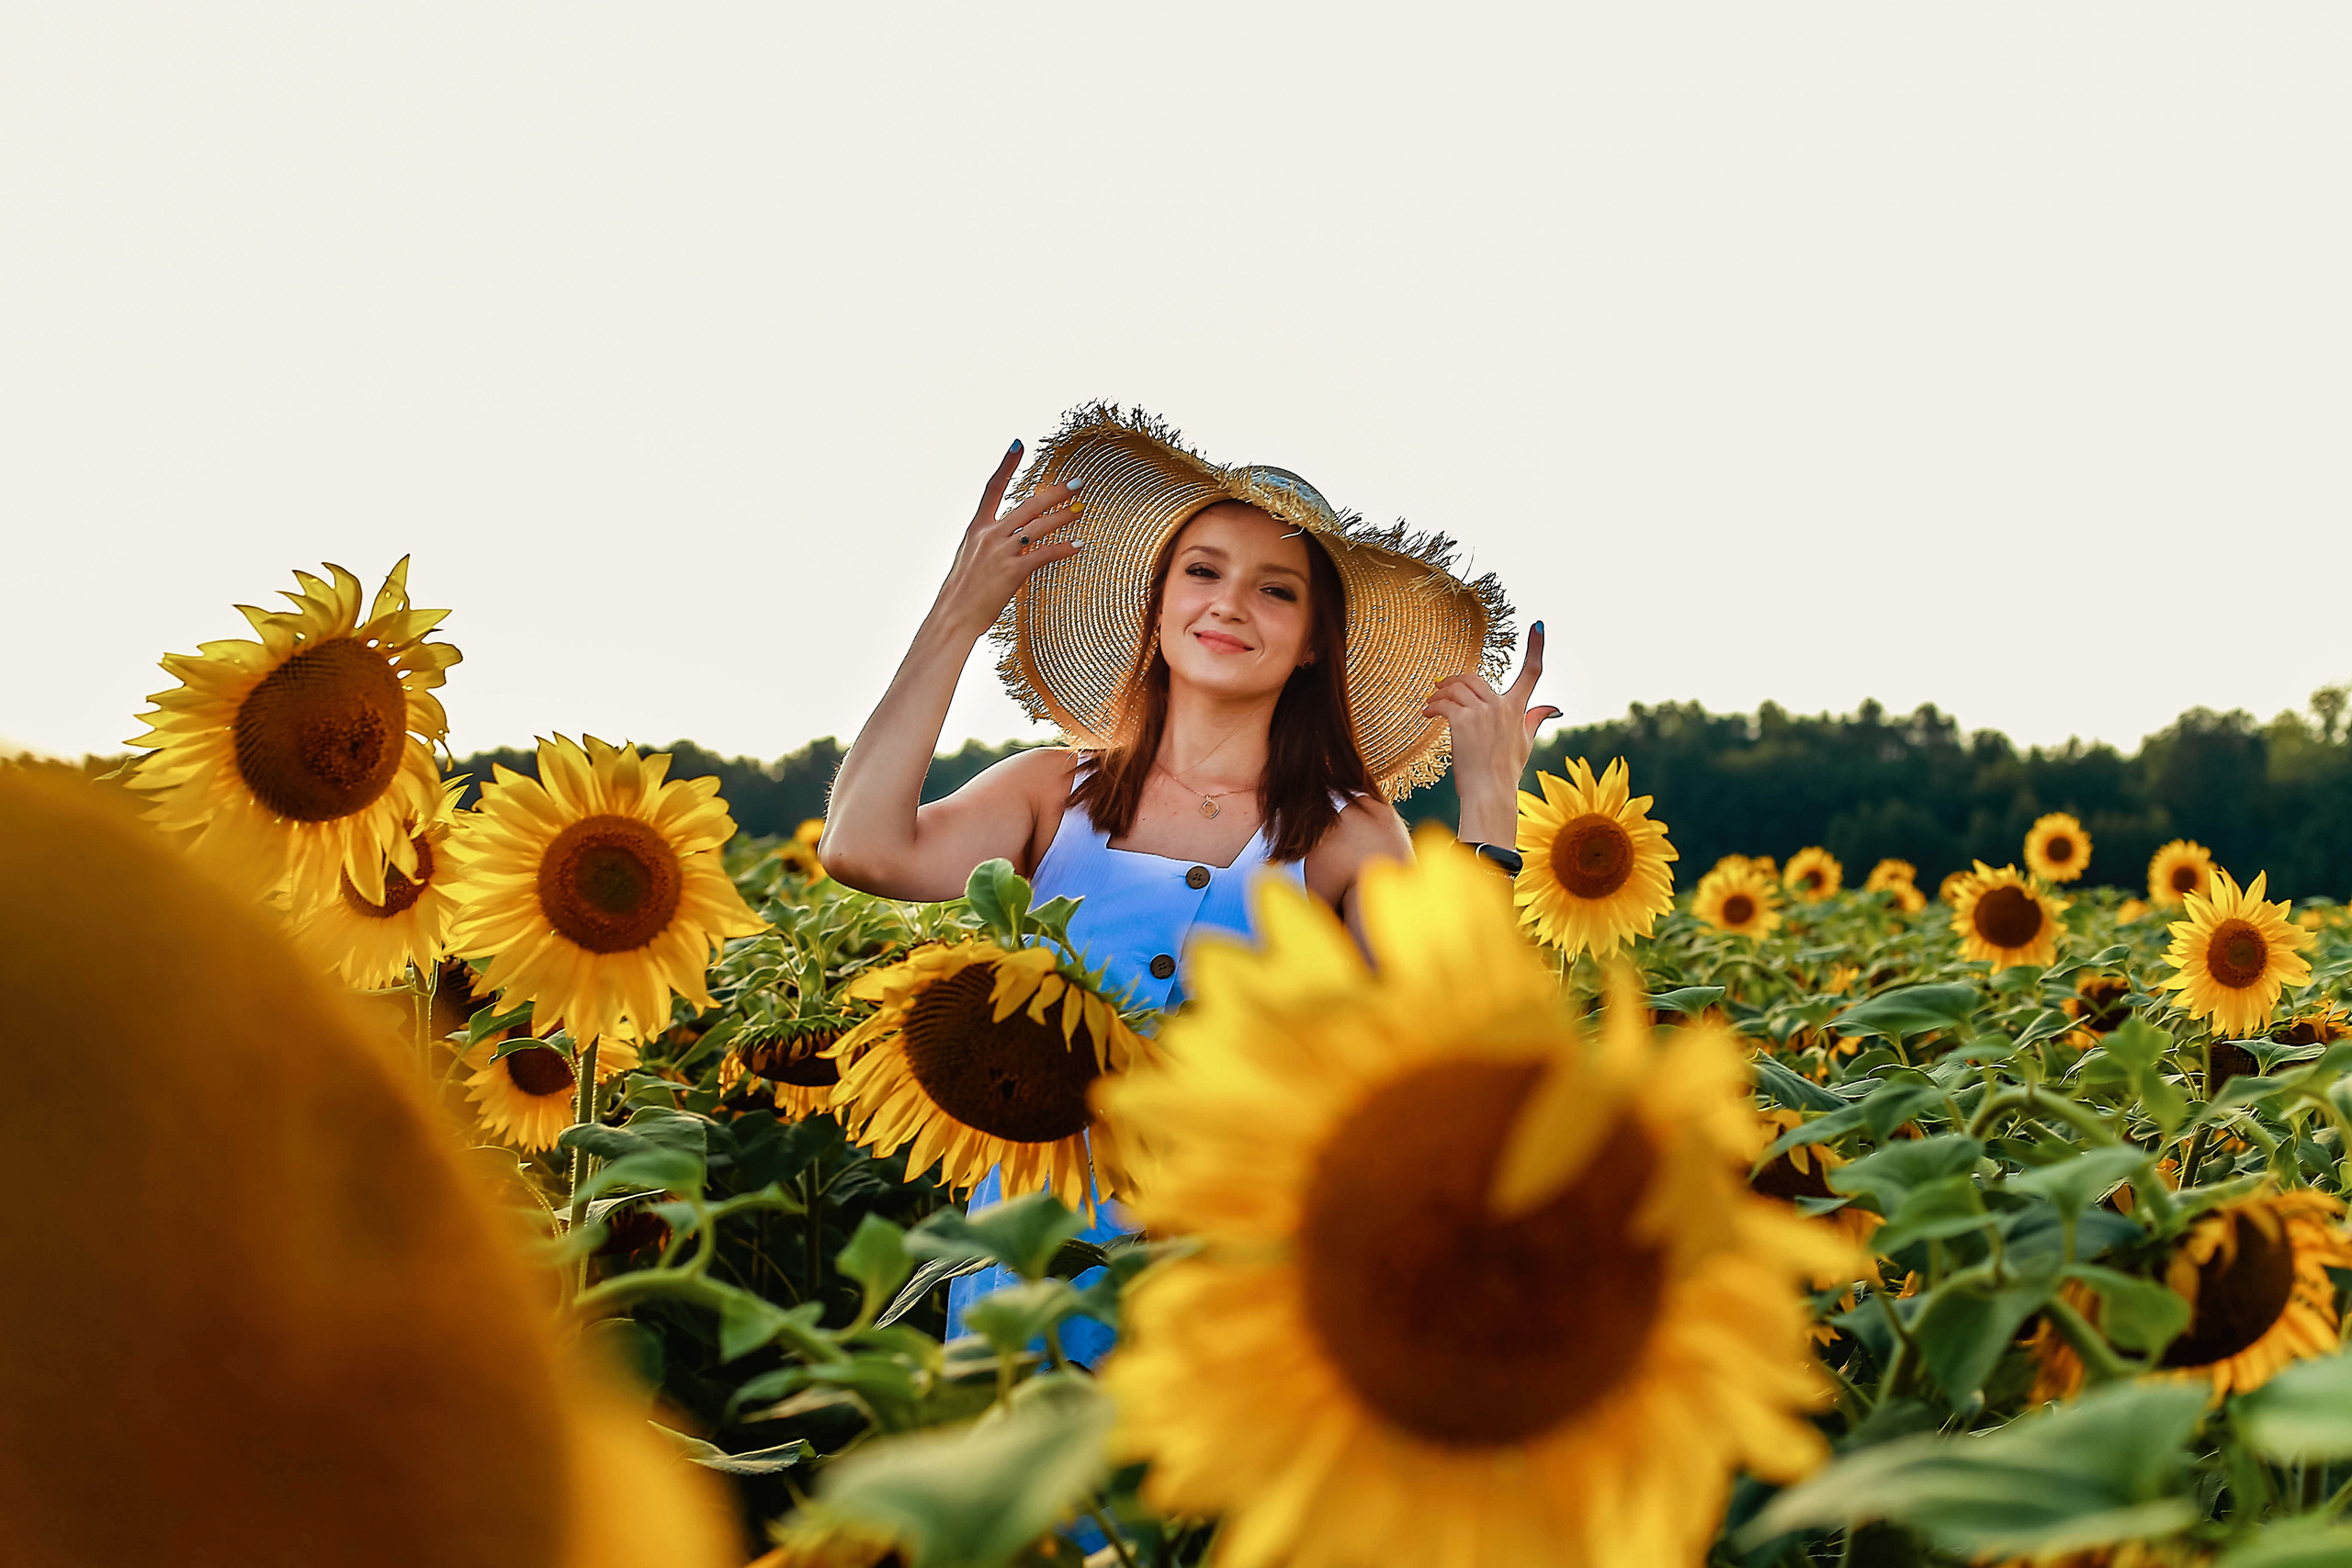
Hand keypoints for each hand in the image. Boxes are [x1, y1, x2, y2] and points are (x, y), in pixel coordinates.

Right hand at [928, 441, 1085, 639]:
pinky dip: (1063, 548)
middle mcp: (990, 535)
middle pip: (1028, 504)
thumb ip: (987, 545)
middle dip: (1055, 492)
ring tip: (1081, 509)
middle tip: (1077, 482)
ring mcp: (1001, 552)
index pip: (993, 488)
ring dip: (1064, 516)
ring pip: (1039, 526)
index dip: (1007, 465)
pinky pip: (1044, 554)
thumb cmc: (961, 594)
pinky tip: (1078, 545)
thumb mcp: (969, 559)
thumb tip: (1004, 541)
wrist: (953, 616)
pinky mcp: (1013, 571)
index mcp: (977, 528)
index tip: (1018, 445)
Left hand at [1425, 622, 1558, 843]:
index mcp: (1518, 709)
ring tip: (1431, 704)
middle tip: (1441, 690)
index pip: (1532, 672)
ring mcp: (1482, 712)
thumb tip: (1554, 707)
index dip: (1537, 647)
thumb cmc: (1506, 771)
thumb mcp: (1525, 743)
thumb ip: (1535, 719)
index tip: (1538, 624)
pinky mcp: (1462, 721)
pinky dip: (1433, 706)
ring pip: (1456, 688)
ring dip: (1440, 693)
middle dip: (1455, 682)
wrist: (1489, 792)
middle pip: (1475, 678)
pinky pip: (1444, 702)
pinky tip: (1427, 714)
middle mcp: (1502, 706)